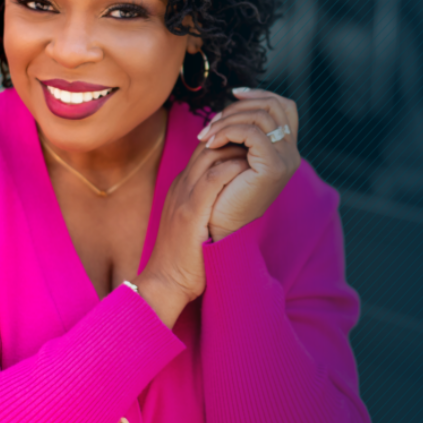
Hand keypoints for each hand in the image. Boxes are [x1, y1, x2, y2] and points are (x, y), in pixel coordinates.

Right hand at [137, 141, 247, 326]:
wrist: (164, 282)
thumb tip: (235, 200)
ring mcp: (182, 197)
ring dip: (234, 149)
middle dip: (233, 140)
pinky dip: (230, 169)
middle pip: (206, 147)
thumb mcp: (195, 223)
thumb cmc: (185, 259)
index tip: (251, 146)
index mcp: (181, 188)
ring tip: (257, 150)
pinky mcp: (190, 212)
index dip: (227, 143)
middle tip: (258, 141)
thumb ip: (208, 206)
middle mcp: (180, 187)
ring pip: (208, 156)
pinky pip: (211, 179)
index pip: (204, 152)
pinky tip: (248, 168)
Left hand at [197, 88, 300, 241]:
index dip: (260, 94)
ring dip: (227, 120)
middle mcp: (291, 153)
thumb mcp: (235, 155)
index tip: (234, 94)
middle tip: (212, 122)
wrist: (217, 228)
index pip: (283, 106)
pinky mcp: (274, 167)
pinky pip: (253, 133)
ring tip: (206, 135)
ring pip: (261, 116)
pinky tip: (210, 143)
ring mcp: (286, 160)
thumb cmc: (220, 192)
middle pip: (274, 105)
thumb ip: (242, 131)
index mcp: (285, 149)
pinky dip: (227, 131)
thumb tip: (237, 99)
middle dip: (239, 106)